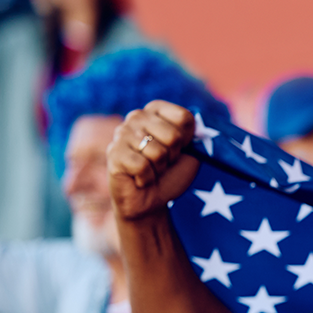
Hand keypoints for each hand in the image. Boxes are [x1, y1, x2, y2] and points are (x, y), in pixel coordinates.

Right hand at [107, 100, 201, 220]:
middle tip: (163, 163)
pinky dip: (147, 178)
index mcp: (156, 110)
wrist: (150, 202)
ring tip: (151, 170)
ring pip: (158, 152)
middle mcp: (137, 116)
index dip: (187, 140)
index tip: (178, 149)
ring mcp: (122, 133)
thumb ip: (195, 135)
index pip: (184, 117)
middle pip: (173, 136)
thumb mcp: (190, 153)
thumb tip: (198, 124)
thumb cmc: (170, 175)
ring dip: (159, 169)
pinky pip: (142, 166)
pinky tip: (139, 179)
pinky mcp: (114, 153)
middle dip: (173, 157)